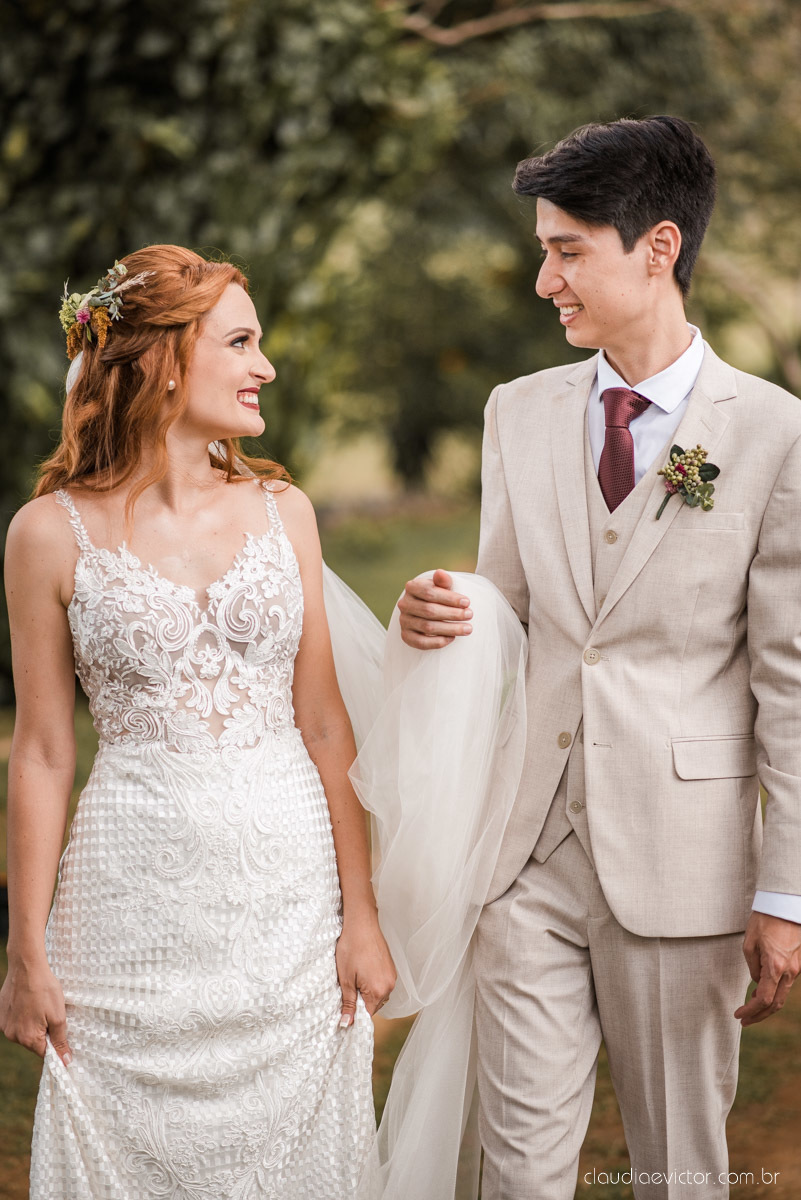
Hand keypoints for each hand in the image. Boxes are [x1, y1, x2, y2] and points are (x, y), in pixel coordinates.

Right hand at [0, 955, 71, 1063]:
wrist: (26, 966)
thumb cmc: (45, 989)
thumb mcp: (58, 1015)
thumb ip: (60, 1040)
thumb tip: (65, 1062)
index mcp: (28, 1038)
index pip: (45, 1053)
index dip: (56, 1045)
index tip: (61, 1033)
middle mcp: (12, 1036)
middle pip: (34, 1043)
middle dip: (44, 1032)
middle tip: (51, 1012)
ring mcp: (4, 1025)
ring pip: (24, 1032)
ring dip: (33, 1023)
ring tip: (39, 1004)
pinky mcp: (1, 1014)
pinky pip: (15, 1021)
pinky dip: (23, 1015)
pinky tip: (29, 1001)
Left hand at [336, 914, 396, 1024]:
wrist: (362, 923)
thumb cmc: (351, 948)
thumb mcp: (345, 978)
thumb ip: (348, 1003)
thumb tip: (347, 1023)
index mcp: (378, 991)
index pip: (368, 1015)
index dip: (355, 1014)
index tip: (344, 1009)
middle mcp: (390, 985)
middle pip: (374, 1005)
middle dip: (361, 1001)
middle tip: (347, 987)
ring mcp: (392, 976)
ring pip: (378, 994)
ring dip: (367, 992)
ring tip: (354, 977)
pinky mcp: (391, 968)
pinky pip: (382, 983)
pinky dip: (372, 982)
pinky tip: (362, 970)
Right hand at [397, 569, 472, 649]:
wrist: (428, 610)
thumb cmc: (439, 596)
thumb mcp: (442, 586)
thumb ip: (443, 581)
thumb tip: (440, 572)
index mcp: (412, 587)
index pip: (429, 592)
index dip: (449, 598)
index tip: (467, 602)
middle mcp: (405, 604)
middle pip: (429, 610)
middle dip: (452, 614)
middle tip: (470, 615)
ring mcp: (404, 621)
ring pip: (427, 627)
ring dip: (450, 629)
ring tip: (468, 629)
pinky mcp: (406, 636)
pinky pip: (421, 643)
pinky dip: (438, 642)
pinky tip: (452, 638)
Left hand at [734, 911, 800, 1025]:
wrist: (785, 904)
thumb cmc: (765, 920)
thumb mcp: (749, 943)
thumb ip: (752, 967)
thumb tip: (756, 981)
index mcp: (775, 967)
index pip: (763, 1000)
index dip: (750, 1011)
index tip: (738, 1015)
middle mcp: (790, 971)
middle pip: (776, 1004)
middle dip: (759, 1015)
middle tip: (744, 1020)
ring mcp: (797, 968)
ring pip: (782, 995)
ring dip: (766, 1004)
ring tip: (750, 1007)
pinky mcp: (798, 963)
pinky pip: (786, 983)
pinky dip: (774, 991)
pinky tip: (761, 990)